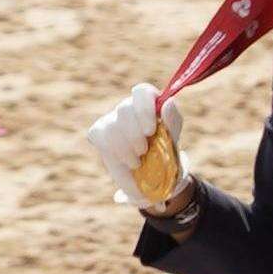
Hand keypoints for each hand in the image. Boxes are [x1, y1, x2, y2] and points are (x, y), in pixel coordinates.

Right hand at [83, 83, 183, 209]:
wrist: (152, 181)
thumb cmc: (165, 159)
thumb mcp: (174, 141)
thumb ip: (173, 121)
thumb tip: (169, 101)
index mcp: (150, 104)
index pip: (142, 92)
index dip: (144, 109)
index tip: (150, 132)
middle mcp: (130, 107)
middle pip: (124, 108)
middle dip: (135, 135)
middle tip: (144, 151)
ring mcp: (112, 119)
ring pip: (112, 125)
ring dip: (126, 148)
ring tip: (138, 160)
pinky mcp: (98, 132)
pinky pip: (100, 136)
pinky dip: (115, 152)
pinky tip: (126, 160)